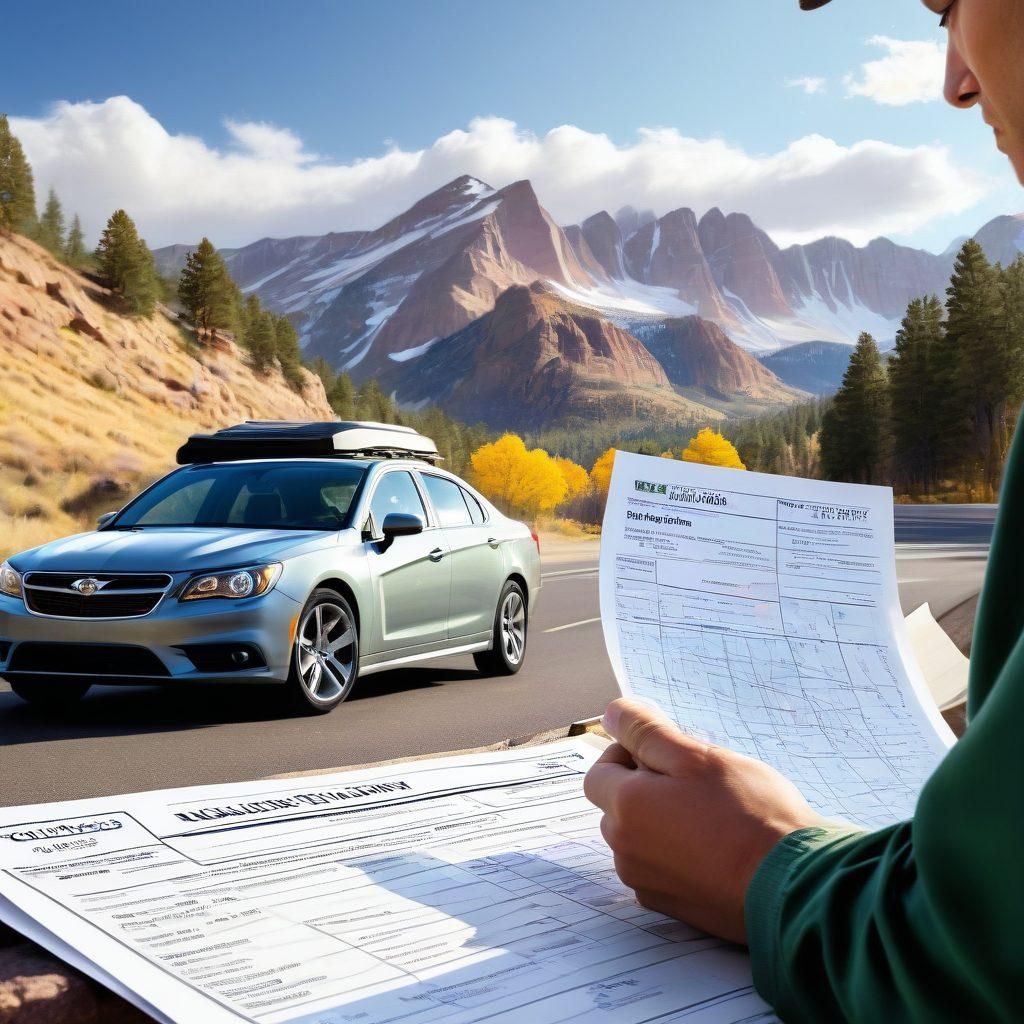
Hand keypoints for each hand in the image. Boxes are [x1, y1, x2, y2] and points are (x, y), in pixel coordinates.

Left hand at [584, 698, 825, 943]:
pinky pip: (661, 869)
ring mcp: (648, 884)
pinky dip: (679, 855)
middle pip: (618, 807)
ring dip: (663, 823)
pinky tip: (716, 848)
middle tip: (696, 782)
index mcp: (625, 809)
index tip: (664, 753)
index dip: (627, 755)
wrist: (793, 886)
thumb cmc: (748, 816)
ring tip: (712, 816)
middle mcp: (625, 851)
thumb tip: (612, 713)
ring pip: (641, 839)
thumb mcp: (696, 757)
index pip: (599, 773)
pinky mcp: (673, 907)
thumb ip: (646, 732)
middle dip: (646, 789)